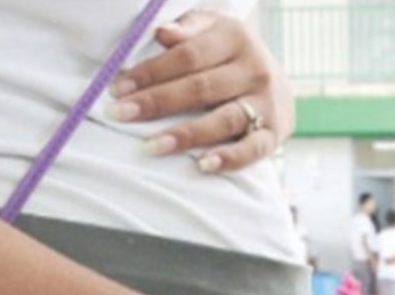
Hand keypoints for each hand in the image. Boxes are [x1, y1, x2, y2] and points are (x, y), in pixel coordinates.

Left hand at [110, 10, 294, 172]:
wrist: (275, 79)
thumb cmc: (228, 54)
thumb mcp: (212, 30)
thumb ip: (188, 29)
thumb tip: (162, 33)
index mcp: (236, 39)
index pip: (188, 56)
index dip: (151, 72)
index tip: (118, 88)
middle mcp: (255, 70)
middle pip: (201, 88)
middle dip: (157, 102)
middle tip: (120, 115)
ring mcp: (267, 104)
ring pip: (224, 120)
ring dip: (187, 135)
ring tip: (152, 146)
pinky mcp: (275, 133)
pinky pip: (253, 149)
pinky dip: (230, 159)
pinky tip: (203, 165)